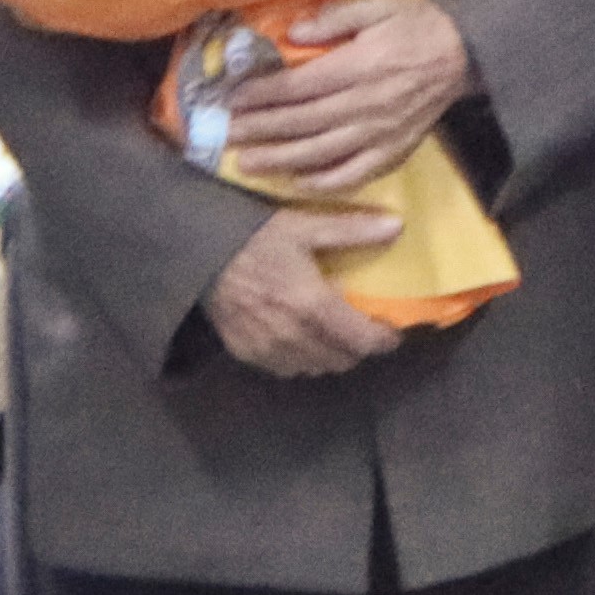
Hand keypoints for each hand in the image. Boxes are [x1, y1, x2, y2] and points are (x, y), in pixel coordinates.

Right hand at [204, 206, 409, 375]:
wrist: (198, 252)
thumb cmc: (254, 236)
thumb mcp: (304, 225)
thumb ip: (352, 230)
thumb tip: (396, 227)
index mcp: (313, 305)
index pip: (362, 341)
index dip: (384, 340)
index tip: (392, 332)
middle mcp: (294, 335)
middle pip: (342, 359)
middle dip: (358, 347)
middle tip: (362, 328)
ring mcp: (268, 349)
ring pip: (315, 368)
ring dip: (330, 355)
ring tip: (332, 332)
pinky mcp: (247, 354)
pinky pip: (286, 369)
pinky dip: (301, 359)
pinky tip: (300, 336)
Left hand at [220, 0, 474, 198]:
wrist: (463, 54)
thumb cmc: (416, 25)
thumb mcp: (379, 6)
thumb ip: (337, 17)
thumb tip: (295, 30)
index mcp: (360, 66)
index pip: (301, 86)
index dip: (264, 94)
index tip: (234, 98)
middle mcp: (366, 104)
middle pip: (303, 122)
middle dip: (260, 129)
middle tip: (226, 135)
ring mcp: (379, 133)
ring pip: (321, 152)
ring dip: (281, 160)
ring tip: (247, 164)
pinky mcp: (393, 151)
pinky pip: (354, 173)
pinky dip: (325, 182)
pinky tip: (298, 182)